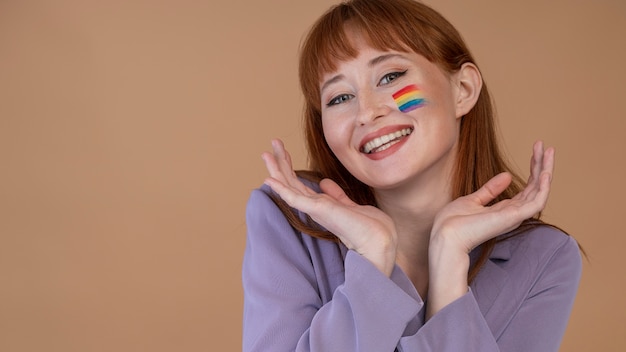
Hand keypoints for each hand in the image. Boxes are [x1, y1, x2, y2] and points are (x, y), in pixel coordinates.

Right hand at [262, 139, 397, 275]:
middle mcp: (314, 207)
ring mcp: (314, 209)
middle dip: (280, 162)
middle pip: (290, 182)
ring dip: (276, 169)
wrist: (379, 241)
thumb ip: (336, 194)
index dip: (290, 167)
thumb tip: (324, 182)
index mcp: (321, 205)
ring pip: (289, 187)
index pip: (299, 184)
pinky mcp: (317, 210)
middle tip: (272, 143)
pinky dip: (281, 188)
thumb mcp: (350, 205)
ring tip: (265, 152)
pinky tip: (269, 179)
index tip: (282, 151)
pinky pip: (294, 198)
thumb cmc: (370, 227)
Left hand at [430, 140, 553, 252]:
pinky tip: (545, 173)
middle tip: (546, 145)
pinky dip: (543, 188)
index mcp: (505, 209)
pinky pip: (536, 203)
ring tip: (549, 151)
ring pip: (540, 192)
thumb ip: (491, 190)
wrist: (445, 235)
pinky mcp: (512, 217)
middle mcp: (513, 213)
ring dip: (546, 171)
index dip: (533, 168)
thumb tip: (507, 175)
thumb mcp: (472, 200)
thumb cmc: (454, 222)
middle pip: (536, 187)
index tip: (536, 148)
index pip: (528, 187)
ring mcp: (514, 216)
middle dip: (542, 165)